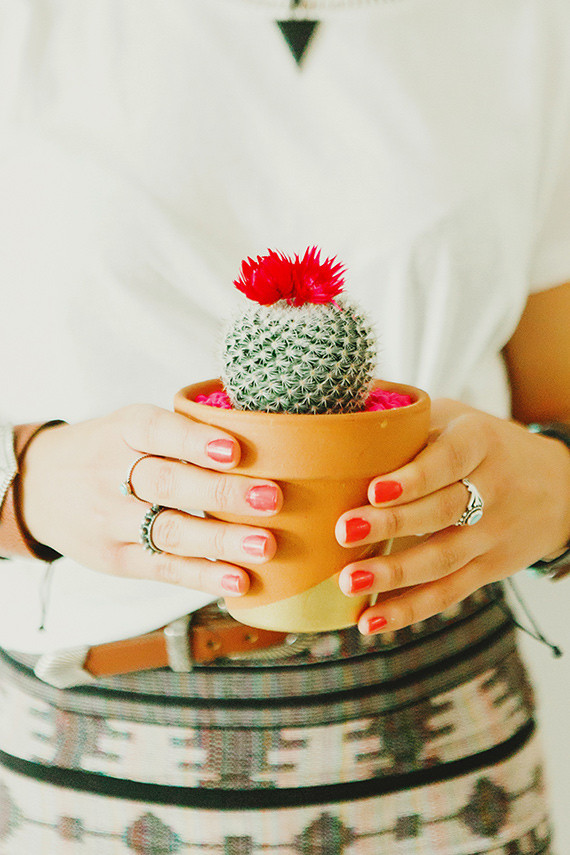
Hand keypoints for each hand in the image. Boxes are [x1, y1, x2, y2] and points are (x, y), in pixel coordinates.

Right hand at [20, 405, 281, 596]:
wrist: (40, 486)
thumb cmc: (109, 450)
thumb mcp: (131, 425)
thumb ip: (183, 432)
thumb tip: (267, 438)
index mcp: (124, 430)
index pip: (158, 431)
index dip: (195, 441)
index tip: (235, 449)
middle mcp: (113, 474)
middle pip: (169, 484)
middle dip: (223, 493)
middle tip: (272, 498)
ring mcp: (112, 521)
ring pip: (170, 531)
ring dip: (221, 540)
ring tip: (266, 545)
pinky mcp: (116, 559)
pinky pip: (164, 568)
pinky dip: (203, 575)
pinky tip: (239, 580)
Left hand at [336, 399, 569, 634]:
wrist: (557, 485)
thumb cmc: (481, 444)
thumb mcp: (455, 418)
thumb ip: (408, 420)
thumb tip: (337, 411)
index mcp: (480, 442)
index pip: (447, 461)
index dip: (414, 479)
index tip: (375, 490)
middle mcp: (492, 489)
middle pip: (442, 511)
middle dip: (393, 524)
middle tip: (345, 530)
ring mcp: (493, 534)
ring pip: (444, 558)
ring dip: (395, 575)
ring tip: (349, 582)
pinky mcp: (490, 569)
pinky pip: (449, 593)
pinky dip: (411, 610)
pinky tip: (371, 622)